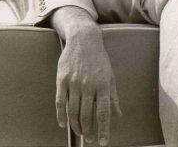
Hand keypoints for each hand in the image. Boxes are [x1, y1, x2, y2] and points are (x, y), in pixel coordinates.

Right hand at [55, 26, 120, 145]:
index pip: (103, 112)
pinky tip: (64, 124)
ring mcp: (74, 83)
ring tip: (80, 133)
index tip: (103, 142)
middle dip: (88, 130)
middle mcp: (89, 85)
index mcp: (103, 84)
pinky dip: (61, 116)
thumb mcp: (111, 76)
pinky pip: (59, 102)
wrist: (84, 40)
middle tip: (90, 139)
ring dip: (76, 125)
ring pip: (73, 111)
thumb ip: (113, 96)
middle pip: (86, 115)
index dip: (103, 129)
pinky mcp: (61, 80)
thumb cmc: (100, 59)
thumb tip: (118, 114)